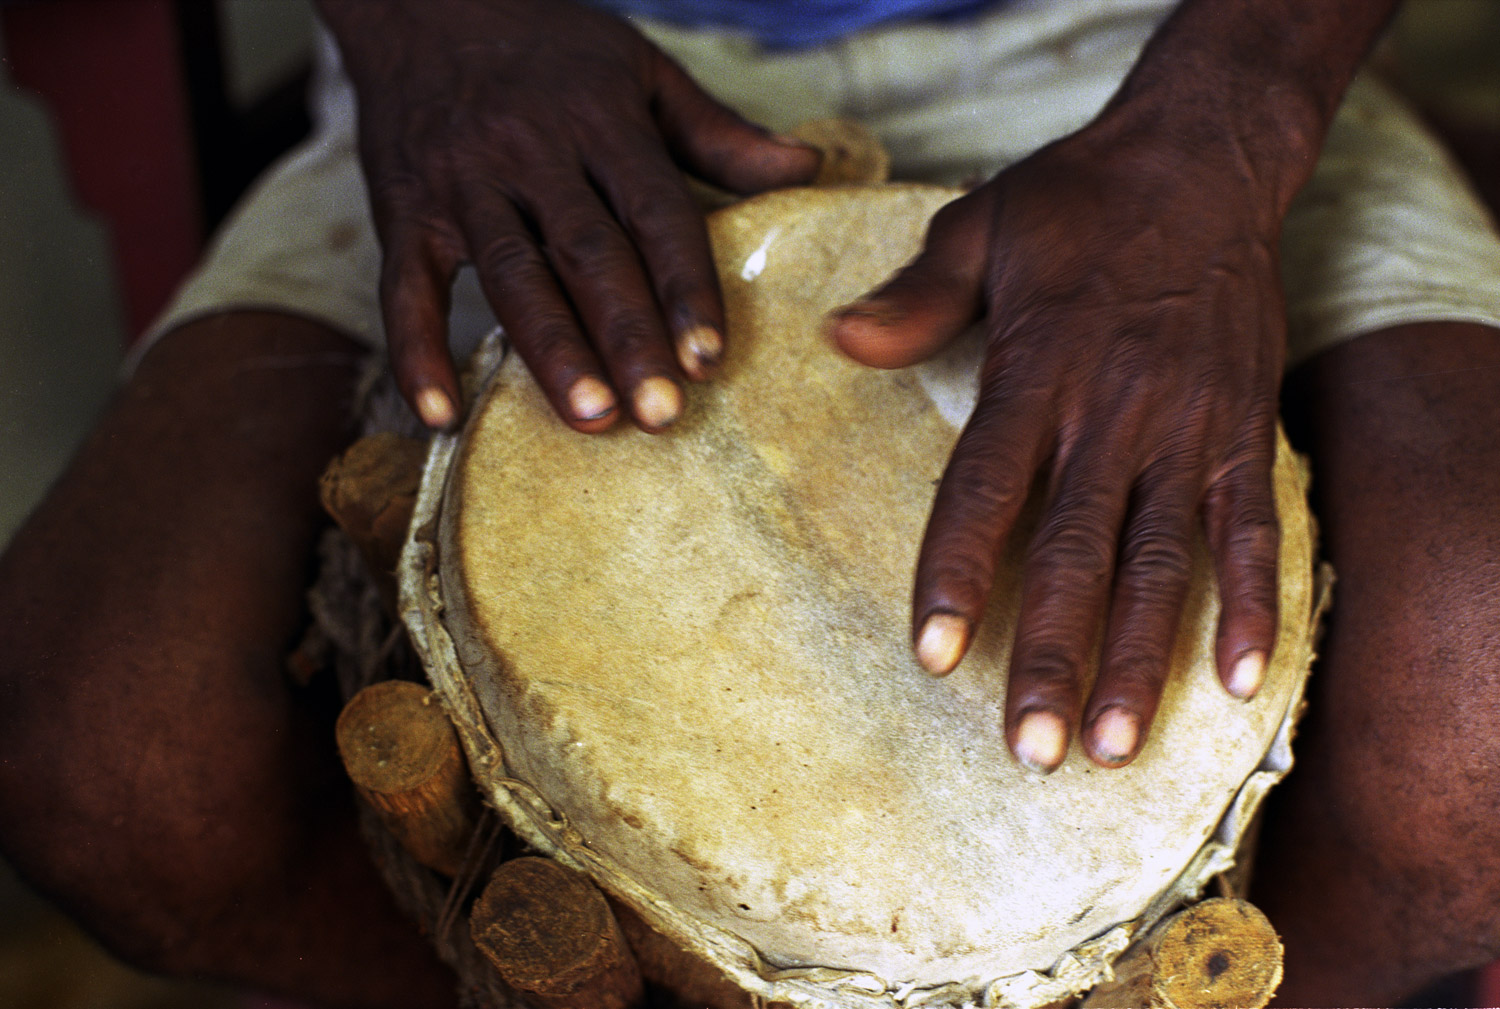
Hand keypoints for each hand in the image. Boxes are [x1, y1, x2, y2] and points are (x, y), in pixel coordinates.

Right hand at [318, 0, 819, 431]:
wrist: (419, 2)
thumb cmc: (546, 47)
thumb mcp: (640, 68)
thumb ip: (717, 132)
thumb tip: (806, 169)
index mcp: (599, 121)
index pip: (654, 213)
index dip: (684, 288)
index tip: (710, 358)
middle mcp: (531, 152)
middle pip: (587, 255)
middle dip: (627, 337)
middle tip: (661, 413)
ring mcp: (462, 184)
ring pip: (512, 276)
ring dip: (550, 352)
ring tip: (590, 418)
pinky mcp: (404, 211)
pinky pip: (404, 289)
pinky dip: (416, 353)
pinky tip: (441, 415)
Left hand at [831, 119, 1284, 771]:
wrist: (1204, 160)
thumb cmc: (1076, 200)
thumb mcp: (981, 226)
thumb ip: (915, 296)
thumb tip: (836, 338)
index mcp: (1037, 370)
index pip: (987, 490)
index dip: (960, 574)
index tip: (935, 656)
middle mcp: (1115, 412)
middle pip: (1078, 553)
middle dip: (1056, 657)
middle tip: (1033, 751)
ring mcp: (1189, 428)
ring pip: (1164, 562)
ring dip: (1145, 658)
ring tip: (1117, 748)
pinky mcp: (1246, 430)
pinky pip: (1253, 529)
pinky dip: (1252, 604)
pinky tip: (1244, 682)